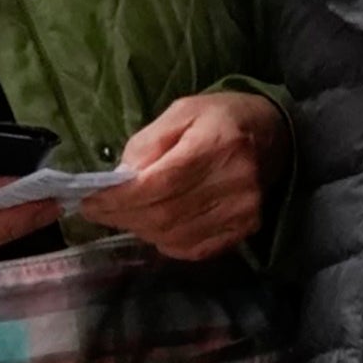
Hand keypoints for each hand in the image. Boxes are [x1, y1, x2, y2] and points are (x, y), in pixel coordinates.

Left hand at [86, 90, 279, 261]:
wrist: (273, 135)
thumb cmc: (221, 118)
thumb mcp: (181, 112)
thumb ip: (148, 143)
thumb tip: (120, 178)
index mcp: (218, 144)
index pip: (160, 183)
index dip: (119, 198)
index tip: (89, 201)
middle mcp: (236, 182)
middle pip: (165, 215)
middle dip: (123, 217)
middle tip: (99, 211)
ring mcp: (244, 210)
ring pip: (176, 236)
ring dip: (142, 230)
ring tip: (127, 215)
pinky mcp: (246, 229)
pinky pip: (195, 249)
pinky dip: (167, 243)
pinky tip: (158, 227)